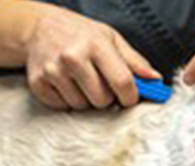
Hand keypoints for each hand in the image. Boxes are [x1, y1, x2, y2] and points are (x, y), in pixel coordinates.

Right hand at [26, 7, 160, 109]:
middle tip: (99, 83)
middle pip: (102, 100)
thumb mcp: (111, 39)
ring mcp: (53, 71)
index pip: (122, 82)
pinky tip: (66, 84)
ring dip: (86, 99)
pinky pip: (63, 107)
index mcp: (96, 44)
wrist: (40, 28)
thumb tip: (156, 80)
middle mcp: (73, 57)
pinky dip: (67, 100)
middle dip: (106, 97)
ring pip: (82, 106)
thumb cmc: (82, 35)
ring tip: (81, 81)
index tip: (130, 99)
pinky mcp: (38, 83)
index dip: (130, 97)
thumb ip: (135, 62)